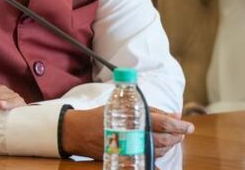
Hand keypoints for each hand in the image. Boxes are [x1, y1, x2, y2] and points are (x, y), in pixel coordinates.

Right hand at [61, 106, 195, 158]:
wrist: (80, 131)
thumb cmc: (101, 116)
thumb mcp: (124, 107)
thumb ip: (150, 110)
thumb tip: (175, 115)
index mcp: (135, 120)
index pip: (165, 124)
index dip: (180, 125)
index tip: (189, 126)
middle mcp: (135, 137)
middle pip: (165, 141)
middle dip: (177, 137)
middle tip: (181, 132)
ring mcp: (131, 150)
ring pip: (159, 152)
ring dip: (169, 146)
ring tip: (171, 139)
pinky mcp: (127, 160)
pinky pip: (148, 163)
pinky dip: (157, 161)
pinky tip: (160, 157)